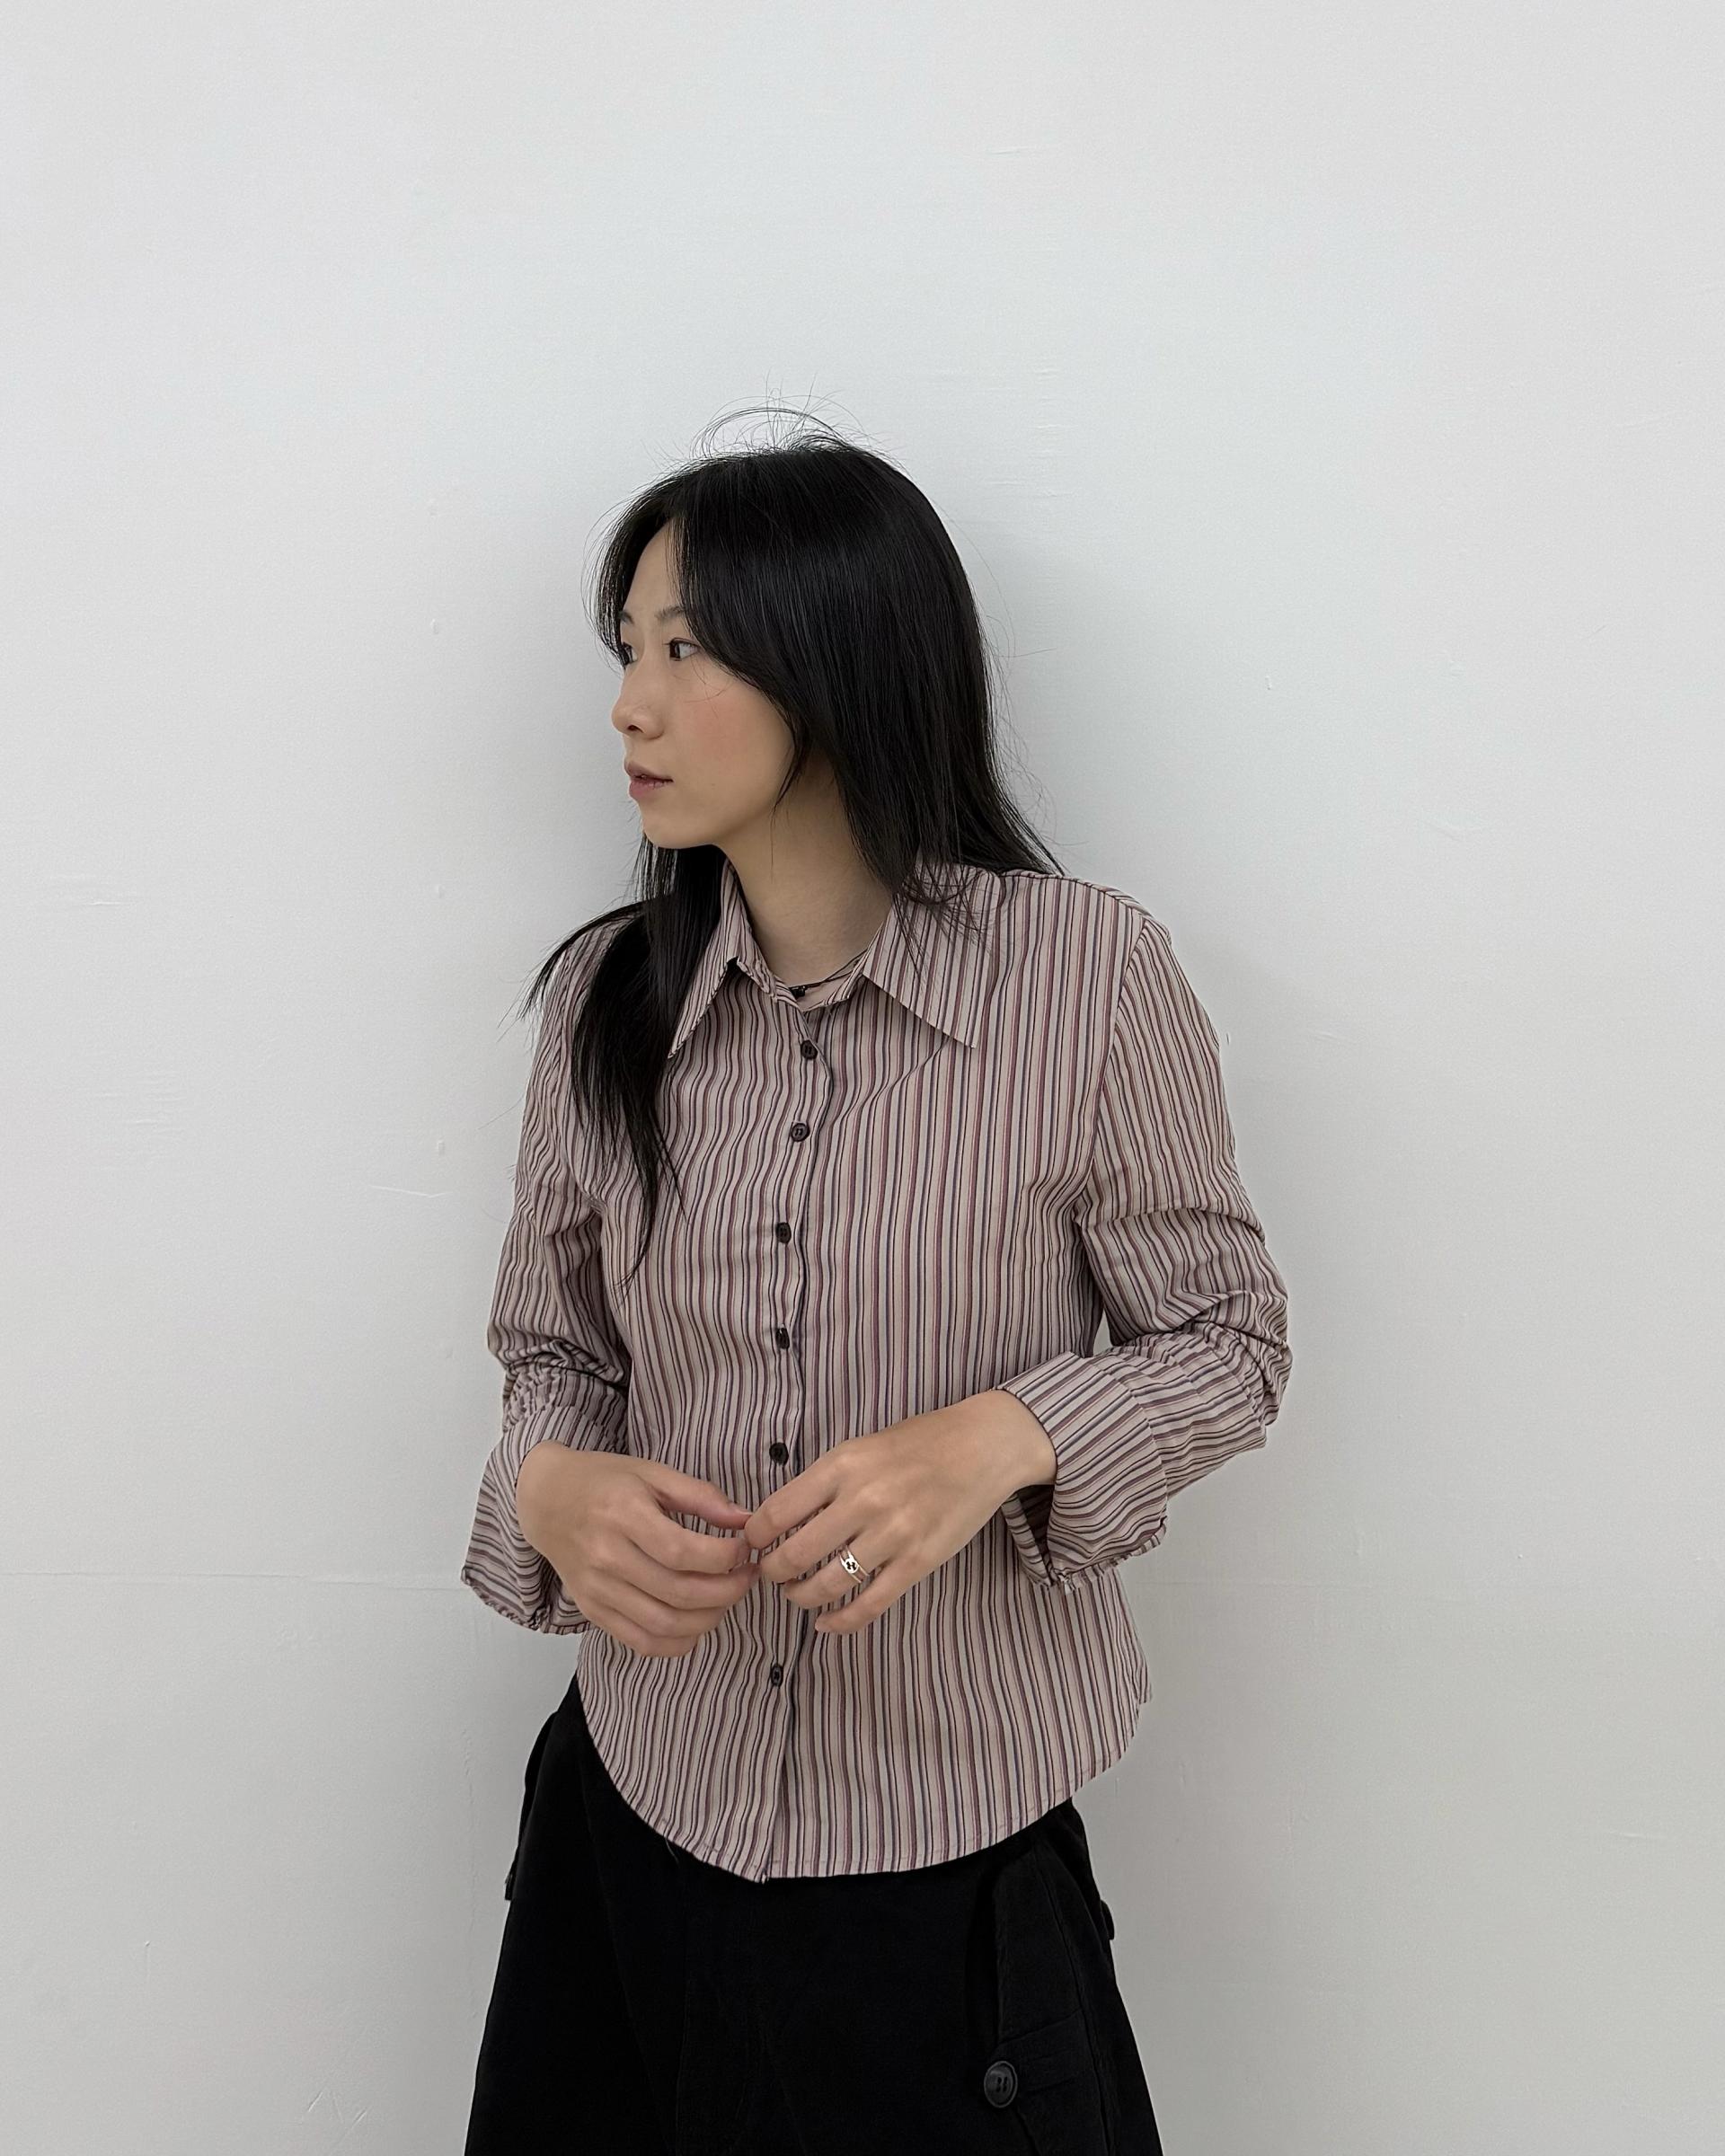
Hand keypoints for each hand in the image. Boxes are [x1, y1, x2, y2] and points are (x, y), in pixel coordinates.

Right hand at [516, 1443, 761, 1657]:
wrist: (546, 1501)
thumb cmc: (604, 1482)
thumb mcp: (652, 1473)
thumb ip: (700, 1496)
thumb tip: (744, 1521)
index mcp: (623, 1514)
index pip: (682, 1552)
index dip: (724, 1557)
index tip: (744, 1549)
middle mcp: (606, 1557)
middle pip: (678, 1592)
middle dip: (727, 1591)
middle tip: (747, 1576)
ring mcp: (597, 1589)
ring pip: (664, 1625)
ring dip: (709, 1619)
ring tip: (727, 1597)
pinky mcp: (592, 1611)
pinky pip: (641, 1642)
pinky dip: (677, 1643)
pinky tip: (697, 1622)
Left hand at [741, 1393, 1057, 1636]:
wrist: (983, 1447)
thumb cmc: (919, 1443)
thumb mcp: (861, 1447)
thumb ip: (823, 1481)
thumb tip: (779, 1519)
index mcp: (843, 1465)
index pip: (776, 1512)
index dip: (755, 1537)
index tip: (752, 1545)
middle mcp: (864, 1500)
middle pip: (794, 1555)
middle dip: (772, 1572)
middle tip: (769, 1574)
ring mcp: (893, 1534)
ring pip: (827, 1585)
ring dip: (801, 1597)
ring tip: (795, 1594)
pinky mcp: (918, 1562)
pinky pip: (869, 1604)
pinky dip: (840, 1622)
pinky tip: (825, 1624)